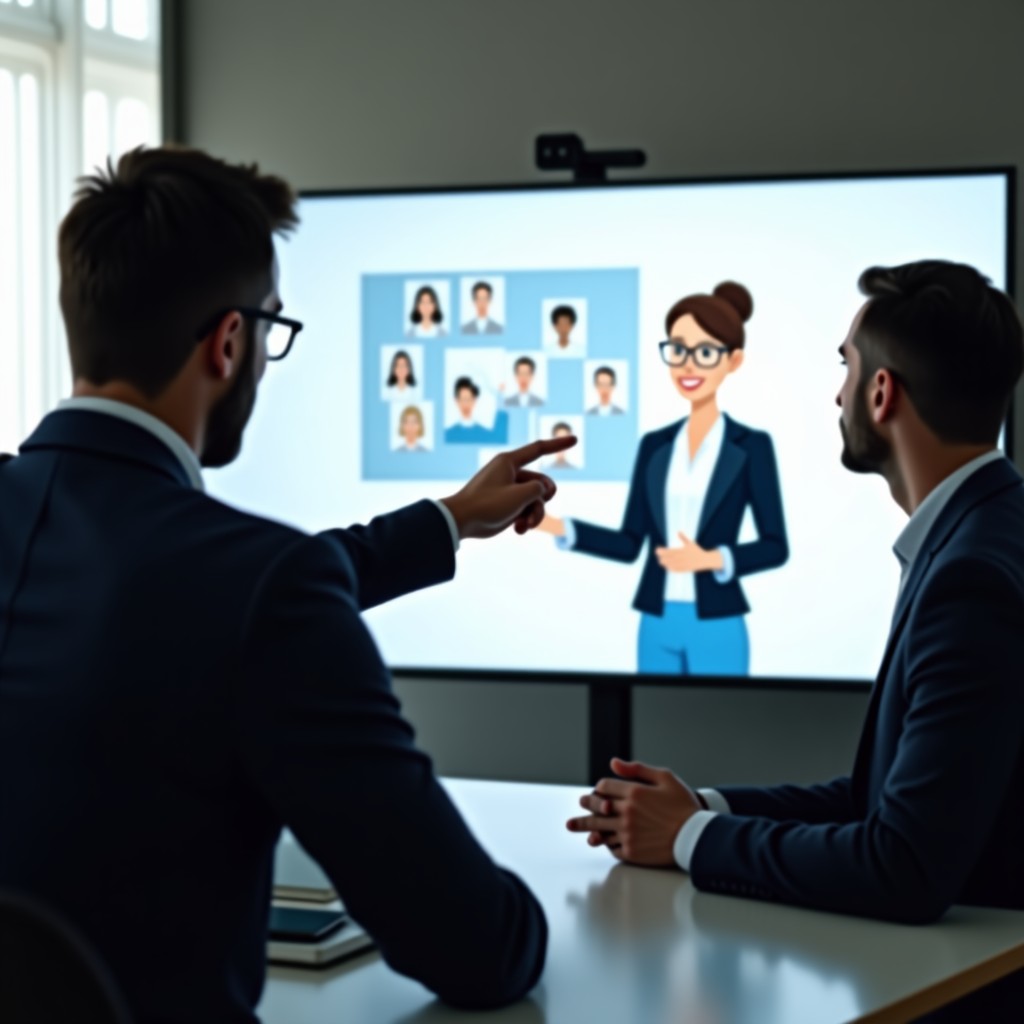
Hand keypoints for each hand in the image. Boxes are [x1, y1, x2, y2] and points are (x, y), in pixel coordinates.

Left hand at [440, 435, 576, 539]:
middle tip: (536, 507)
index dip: (558, 445)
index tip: (575, 440)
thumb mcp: (520, 495)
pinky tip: (518, 530)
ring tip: (525, 525)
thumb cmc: (487, 504)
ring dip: (535, 514)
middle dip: (543, 498)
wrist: (460, 521)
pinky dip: (525, 520)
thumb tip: (541, 492)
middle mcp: (509, 473)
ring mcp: (508, 490)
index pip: (539, 449)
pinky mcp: (505, 505)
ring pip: (535, 500)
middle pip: (541, 482)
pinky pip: (524, 510)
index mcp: (509, 462)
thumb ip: (539, 489)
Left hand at [565, 758, 701, 866]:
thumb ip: (637, 770)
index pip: (605, 787)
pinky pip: (611, 846)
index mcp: (635, 792)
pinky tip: (602, 840)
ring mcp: (628, 833)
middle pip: (597, 807)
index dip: (599, 788)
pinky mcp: (631, 851)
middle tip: (581, 804)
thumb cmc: (683, 805)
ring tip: (572, 825)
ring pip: (599, 829)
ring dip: (585, 826)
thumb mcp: (665, 778)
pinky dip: (606, 842)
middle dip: (586, 804)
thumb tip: (613, 763)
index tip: (598, 791)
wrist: (697, 836)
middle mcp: (627, 813)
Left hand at [655, 531, 722, 573]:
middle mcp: (682, 558)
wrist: (704, 560)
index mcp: (682, 551)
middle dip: (662, 558)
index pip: (669, 551)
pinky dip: (671, 569)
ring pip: (671, 565)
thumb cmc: (696, 550)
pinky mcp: (685, 569)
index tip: (657, 550)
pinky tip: (668, 567)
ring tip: (661, 562)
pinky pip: (676, 570)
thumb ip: (683, 538)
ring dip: (665, 563)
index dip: (662, 551)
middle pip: (668, 559)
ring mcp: (683, 564)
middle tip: (659, 556)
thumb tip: (678, 531)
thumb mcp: (690, 543)